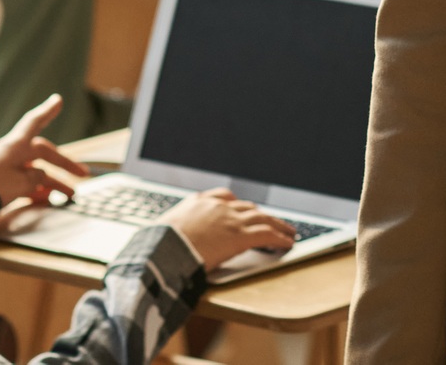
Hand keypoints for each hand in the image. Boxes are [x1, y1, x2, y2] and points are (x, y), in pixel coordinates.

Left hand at [0, 95, 90, 207]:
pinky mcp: (2, 185)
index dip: (47, 112)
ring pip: (38, 173)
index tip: (58, 100)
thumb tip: (42, 178)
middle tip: (84, 173)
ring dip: (54, 183)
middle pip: (44, 155)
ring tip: (71, 194)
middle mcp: (13, 155)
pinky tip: (49, 200)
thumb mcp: (19, 182)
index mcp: (16, 146)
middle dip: (65, 164)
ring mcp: (7, 170)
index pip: (34, 123)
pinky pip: (26, 186)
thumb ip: (35, 178)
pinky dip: (38, 192)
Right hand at [163, 188, 297, 269]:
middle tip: (271, 220)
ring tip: (289, 231)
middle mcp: (217, 207)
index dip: (237, 205)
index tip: (243, 209)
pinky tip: (288, 242)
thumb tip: (166, 241)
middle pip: (247, 207)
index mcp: (197, 202)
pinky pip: (267, 234)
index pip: (224, 197)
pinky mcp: (240, 236)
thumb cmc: (156, 244)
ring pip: (262, 218)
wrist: (163, 249)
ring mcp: (230, 220)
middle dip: (261, 214)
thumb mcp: (162, 230)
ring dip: (278, 224)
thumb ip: (174, 231)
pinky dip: (280, 237)